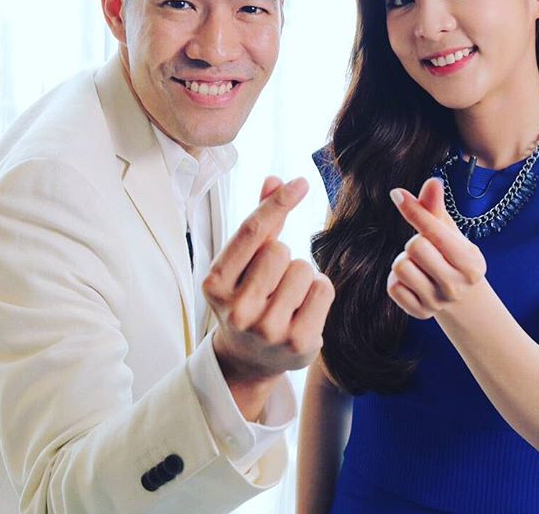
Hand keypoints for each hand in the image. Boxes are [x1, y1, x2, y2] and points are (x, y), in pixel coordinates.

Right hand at [203, 176, 334, 414]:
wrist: (248, 359)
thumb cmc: (246, 297)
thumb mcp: (241, 263)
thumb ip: (259, 223)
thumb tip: (274, 180)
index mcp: (214, 283)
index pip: (251, 231)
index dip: (277, 202)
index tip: (299, 183)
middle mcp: (237, 310)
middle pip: (280, 249)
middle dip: (283, 257)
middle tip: (271, 282)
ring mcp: (268, 330)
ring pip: (304, 268)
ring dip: (302, 275)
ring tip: (286, 297)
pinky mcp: (298, 342)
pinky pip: (323, 288)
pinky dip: (319, 291)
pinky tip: (303, 309)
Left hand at [387, 177, 485, 318]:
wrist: (461, 297)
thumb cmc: (451, 254)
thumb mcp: (449, 231)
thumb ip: (436, 208)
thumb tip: (432, 181)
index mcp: (470, 261)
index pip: (432, 231)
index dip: (413, 210)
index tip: (396, 193)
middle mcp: (456, 285)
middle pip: (413, 246)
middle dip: (414, 242)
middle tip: (427, 250)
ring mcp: (438, 302)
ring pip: (400, 267)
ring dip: (405, 261)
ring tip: (420, 265)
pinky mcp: (420, 313)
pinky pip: (393, 287)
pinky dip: (397, 280)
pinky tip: (413, 281)